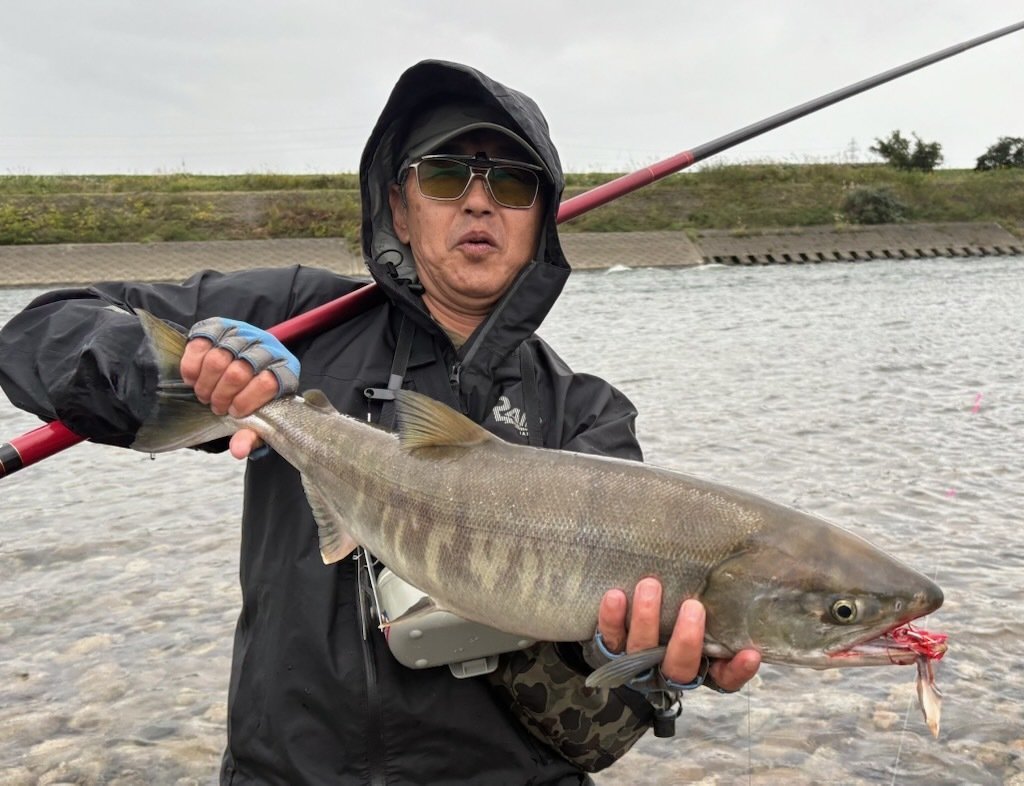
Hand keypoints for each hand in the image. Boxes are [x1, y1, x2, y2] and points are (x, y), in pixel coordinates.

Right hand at [179, 317, 299, 458]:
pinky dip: (192, 367)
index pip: (268, 382)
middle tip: (216, 406)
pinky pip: (199, 345)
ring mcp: (242, 332)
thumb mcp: (259, 417)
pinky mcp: (217, 326)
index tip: (235, 413)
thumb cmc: (253, 397)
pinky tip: (193, 379)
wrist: (240, 365)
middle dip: (221, 395)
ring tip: (205, 395)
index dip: (247, 401)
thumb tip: (239, 450)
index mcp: (285, 368)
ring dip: (206, 384)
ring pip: (217, 358)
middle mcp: (267, 345)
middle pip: (238, 371)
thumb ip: (252, 435)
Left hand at [597, 577, 759, 691]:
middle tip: (693, 606)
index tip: (751, 654)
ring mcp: (636, 662)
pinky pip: (608, 636)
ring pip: (641, 649)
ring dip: (646, 618)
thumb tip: (742, 602)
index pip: (724, 680)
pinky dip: (611, 618)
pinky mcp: (608, 648)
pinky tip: (615, 595)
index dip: (737, 671)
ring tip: (650, 585)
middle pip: (679, 667)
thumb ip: (718, 622)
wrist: (623, 640)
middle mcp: (666, 672)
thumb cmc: (673, 626)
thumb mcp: (700, 627)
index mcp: (697, 670)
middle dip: (687, 640)